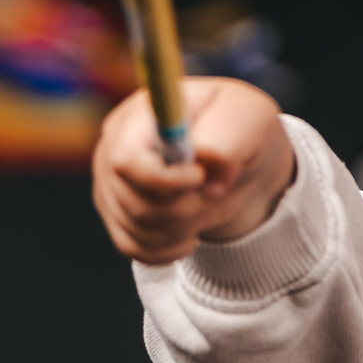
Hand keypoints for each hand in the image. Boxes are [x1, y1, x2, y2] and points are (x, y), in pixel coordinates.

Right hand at [90, 78, 293, 262]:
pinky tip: (190, 227)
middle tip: (214, 191)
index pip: (127, 159)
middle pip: (136, 202)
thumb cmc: (243, 131)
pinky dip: (171, 246)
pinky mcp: (116, 213)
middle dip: (187, 208)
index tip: (200, 179)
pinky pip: (136, 247)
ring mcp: (110, 182)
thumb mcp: (252, 120)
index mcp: (142, 115)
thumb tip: (204, 161)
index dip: (162, 180)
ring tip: (206, 204)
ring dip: (184, 227)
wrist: (241, 162)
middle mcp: (114, 146)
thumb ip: (228, 136)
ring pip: (138, 229)